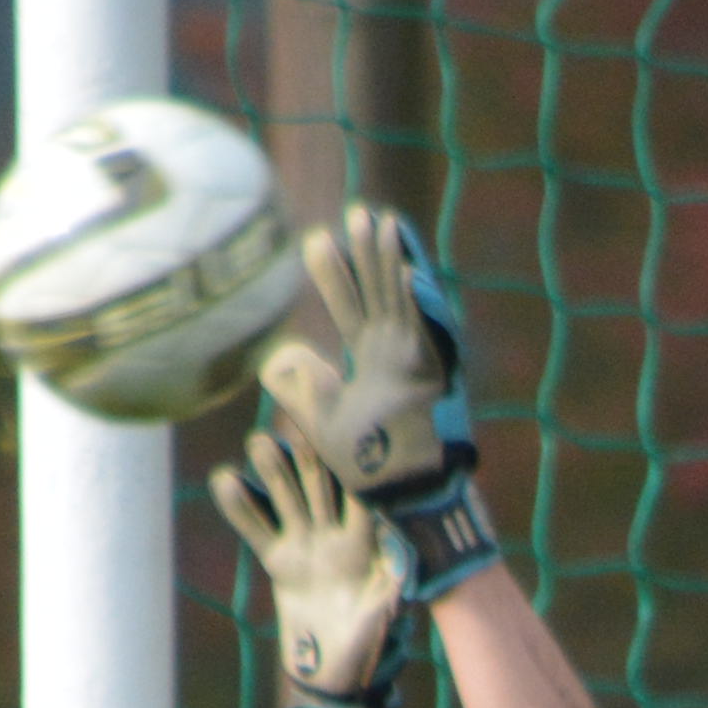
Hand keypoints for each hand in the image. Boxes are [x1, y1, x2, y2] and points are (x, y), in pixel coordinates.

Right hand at [205, 424, 409, 706]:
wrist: (335, 677)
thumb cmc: (368, 649)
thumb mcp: (381, 619)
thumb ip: (387, 591)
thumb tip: (402, 568)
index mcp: (365, 543)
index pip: (359, 493)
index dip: (354, 462)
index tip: (348, 428)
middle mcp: (335, 536)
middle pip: (321, 485)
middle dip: (309, 454)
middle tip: (296, 421)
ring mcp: (306, 545)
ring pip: (288, 499)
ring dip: (274, 472)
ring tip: (259, 442)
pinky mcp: (280, 561)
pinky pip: (257, 529)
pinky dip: (242, 508)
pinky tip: (225, 479)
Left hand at [256, 202, 488, 573]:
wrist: (401, 495)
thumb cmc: (365, 469)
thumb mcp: (322, 423)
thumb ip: (303, 391)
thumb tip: (276, 366)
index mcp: (371, 362)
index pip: (350, 307)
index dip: (335, 274)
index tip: (316, 239)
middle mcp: (395, 354)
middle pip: (377, 292)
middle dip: (365, 254)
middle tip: (355, 212)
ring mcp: (415, 360)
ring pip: (399, 300)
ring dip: (389, 262)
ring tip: (378, 220)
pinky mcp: (432, 375)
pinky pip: (423, 330)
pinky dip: (415, 301)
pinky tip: (406, 267)